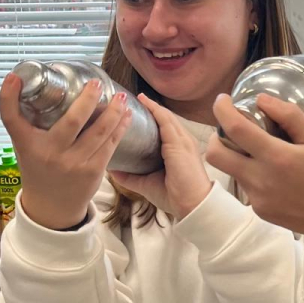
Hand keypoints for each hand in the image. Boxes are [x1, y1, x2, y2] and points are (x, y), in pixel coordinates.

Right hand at [0, 73, 132, 229]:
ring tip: (121, 97)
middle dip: (88, 98)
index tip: (14, 77)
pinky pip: (110, 145)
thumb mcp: (25, 144)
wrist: (51, 206)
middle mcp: (50, 153)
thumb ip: (25, 118)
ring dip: (114, 112)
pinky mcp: (93, 171)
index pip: (11, 118)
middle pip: (72, 120)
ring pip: (99, 132)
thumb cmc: (39, 167)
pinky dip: (120, 128)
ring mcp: (74, 163)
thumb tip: (24, 81)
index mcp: (28, 144)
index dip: (8, 96)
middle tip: (97, 83)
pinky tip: (126, 116)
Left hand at [111, 96, 212, 220]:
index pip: (164, 128)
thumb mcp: (147, 184)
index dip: (151, 118)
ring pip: (165, 116)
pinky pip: (166, 120)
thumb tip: (111, 170)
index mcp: (178, 150)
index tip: (134, 111)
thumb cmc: (175, 196)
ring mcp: (182, 140)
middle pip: (164, 118)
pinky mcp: (179, 142)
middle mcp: (182, 141)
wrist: (192, 206)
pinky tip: (143, 101)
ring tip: (135, 96)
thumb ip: (130, 176)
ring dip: (151, 105)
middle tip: (129, 100)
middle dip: (150, 108)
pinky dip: (154, 109)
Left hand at [207, 95, 303, 240]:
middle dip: (216, 137)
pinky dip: (253, 176)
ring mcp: (258, 200)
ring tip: (261, 152)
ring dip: (237, 157)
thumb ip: (291, 118)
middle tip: (232, 130)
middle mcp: (261, 181)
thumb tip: (262, 100)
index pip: (234, 128)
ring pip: (231, 172)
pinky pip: (247, 188)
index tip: (223, 99)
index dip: (222, 109)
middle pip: (215, 155)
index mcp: (277, 158)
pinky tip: (275, 176)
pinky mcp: (261, 212)